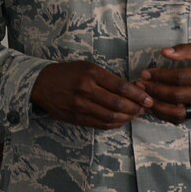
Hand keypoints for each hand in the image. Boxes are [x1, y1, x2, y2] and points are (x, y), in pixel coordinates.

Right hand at [30, 61, 153, 128]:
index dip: (137, 95)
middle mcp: (86, 90)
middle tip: (145, 108)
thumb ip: (107, 78)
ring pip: (110, 116)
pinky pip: (100, 124)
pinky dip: (114, 124)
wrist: (41, 84)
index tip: (148, 99)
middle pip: (117, 104)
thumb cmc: (68, 73)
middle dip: (136, 108)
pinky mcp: (76, 118)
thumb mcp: (87, 67)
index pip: (120, 86)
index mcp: (90, 74)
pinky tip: (121, 120)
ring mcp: (80, 106)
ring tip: (135, 115)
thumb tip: (131, 90)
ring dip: (127, 118)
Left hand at [137, 42, 190, 123]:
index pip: (180, 78)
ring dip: (158, 106)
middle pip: (177, 96)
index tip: (146, 73)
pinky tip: (155, 106)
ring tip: (144, 97)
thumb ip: (187, 49)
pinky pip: (182, 118)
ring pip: (179, 112)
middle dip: (155, 90)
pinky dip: (166, 115)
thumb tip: (164, 52)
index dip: (161, 76)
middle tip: (140, 84)